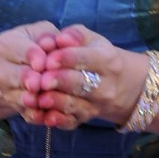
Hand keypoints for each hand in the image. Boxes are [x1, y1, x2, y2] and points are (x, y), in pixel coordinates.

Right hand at [0, 22, 59, 125]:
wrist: (21, 67)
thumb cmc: (37, 44)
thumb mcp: (42, 33)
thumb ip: (49, 36)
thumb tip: (54, 42)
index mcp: (5, 45)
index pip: (19, 50)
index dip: (32, 56)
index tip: (42, 62)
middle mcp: (0, 69)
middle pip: (14, 76)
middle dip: (27, 80)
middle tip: (38, 83)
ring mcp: (5, 91)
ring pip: (17, 97)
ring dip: (30, 100)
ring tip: (42, 101)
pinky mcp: (16, 107)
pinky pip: (25, 114)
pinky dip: (36, 116)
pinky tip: (46, 115)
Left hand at [28, 25, 147, 130]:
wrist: (119, 84)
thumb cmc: (96, 55)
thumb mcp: (91, 39)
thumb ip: (75, 35)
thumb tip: (60, 38)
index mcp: (107, 60)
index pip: (87, 58)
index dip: (67, 58)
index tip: (49, 59)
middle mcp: (105, 85)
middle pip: (81, 84)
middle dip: (60, 81)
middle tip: (42, 80)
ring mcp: (96, 105)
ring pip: (75, 105)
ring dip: (56, 103)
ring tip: (39, 99)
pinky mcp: (85, 119)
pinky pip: (71, 122)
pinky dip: (57, 121)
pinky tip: (44, 117)